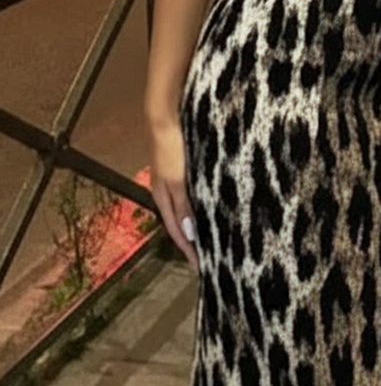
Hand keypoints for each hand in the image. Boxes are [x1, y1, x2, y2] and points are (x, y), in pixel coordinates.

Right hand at [147, 116, 198, 271]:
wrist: (165, 117)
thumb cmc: (170, 148)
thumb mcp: (177, 180)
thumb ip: (183, 207)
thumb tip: (191, 235)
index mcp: (163, 197)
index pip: (177, 232)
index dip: (188, 250)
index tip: (201, 268)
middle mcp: (168, 191)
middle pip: (181, 223)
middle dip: (193, 241)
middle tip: (210, 258)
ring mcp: (176, 180)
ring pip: (187, 210)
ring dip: (198, 224)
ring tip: (214, 239)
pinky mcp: (184, 169)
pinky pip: (193, 195)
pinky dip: (200, 207)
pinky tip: (212, 209)